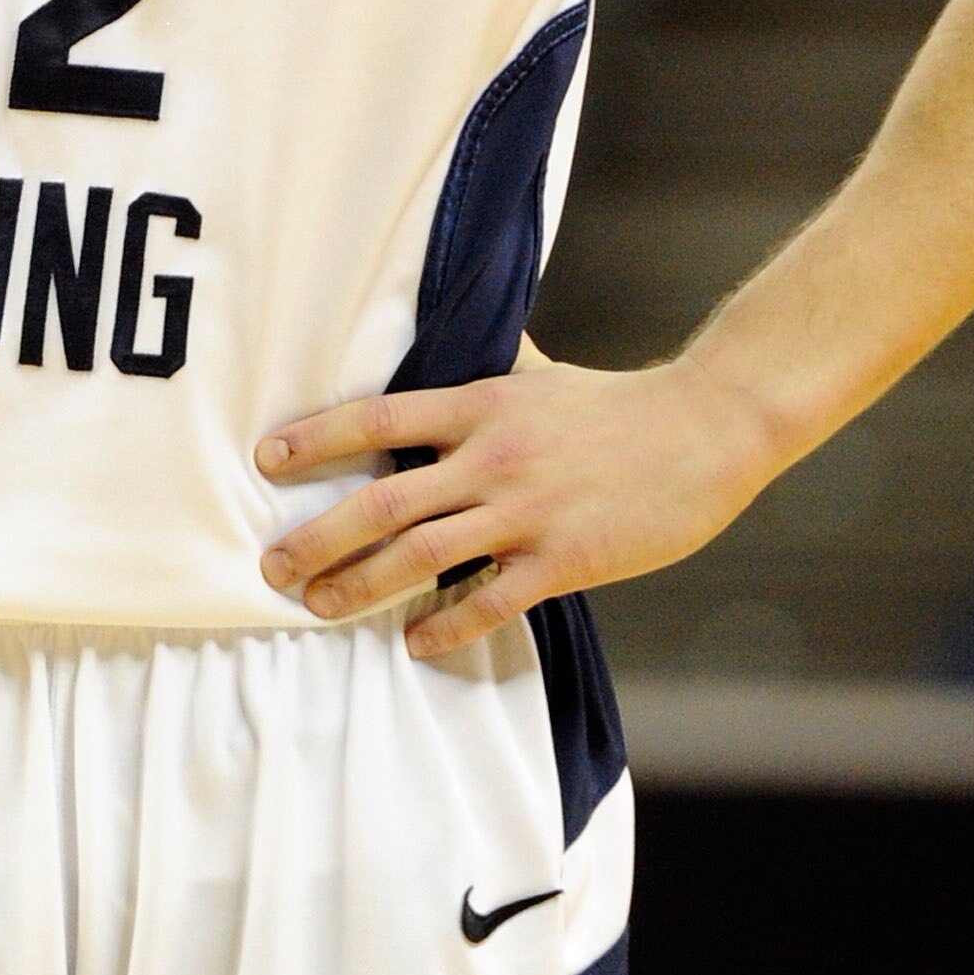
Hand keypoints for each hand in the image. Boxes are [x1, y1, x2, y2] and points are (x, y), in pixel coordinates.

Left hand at [254, 342, 778, 658]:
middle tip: (272, 567)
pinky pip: (489, 600)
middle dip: (318, 537)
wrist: (706, 429)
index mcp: (482, 403)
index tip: (267, 459)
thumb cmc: (618, 405)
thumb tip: (447, 332)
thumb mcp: (542, 373)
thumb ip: (490, 366)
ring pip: (422, 556)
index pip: (379, 418)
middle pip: (383, 500)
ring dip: (362, 586)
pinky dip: (446, 625)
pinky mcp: (564, 559)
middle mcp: (493, 455)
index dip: (317, 439)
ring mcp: (527, 511)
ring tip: (318, 608)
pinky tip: (416, 642)